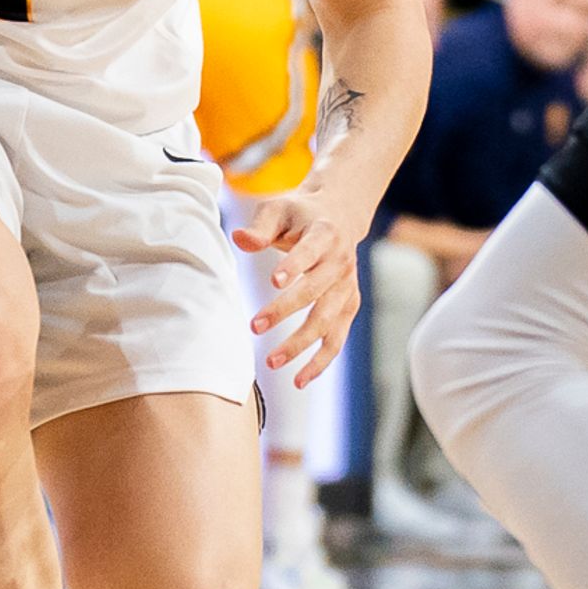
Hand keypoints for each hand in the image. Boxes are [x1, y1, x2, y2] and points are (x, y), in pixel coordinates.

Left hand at [235, 186, 365, 386]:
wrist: (339, 216)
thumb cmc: (299, 214)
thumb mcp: (278, 209)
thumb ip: (260, 227)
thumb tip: (238, 239)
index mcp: (325, 234)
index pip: (310, 251)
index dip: (295, 264)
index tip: (273, 279)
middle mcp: (341, 263)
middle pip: (315, 291)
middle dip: (285, 310)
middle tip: (254, 327)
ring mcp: (347, 287)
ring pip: (327, 321)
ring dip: (301, 344)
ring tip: (272, 362)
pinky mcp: (349, 306)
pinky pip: (337, 338)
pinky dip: (321, 361)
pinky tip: (299, 379)